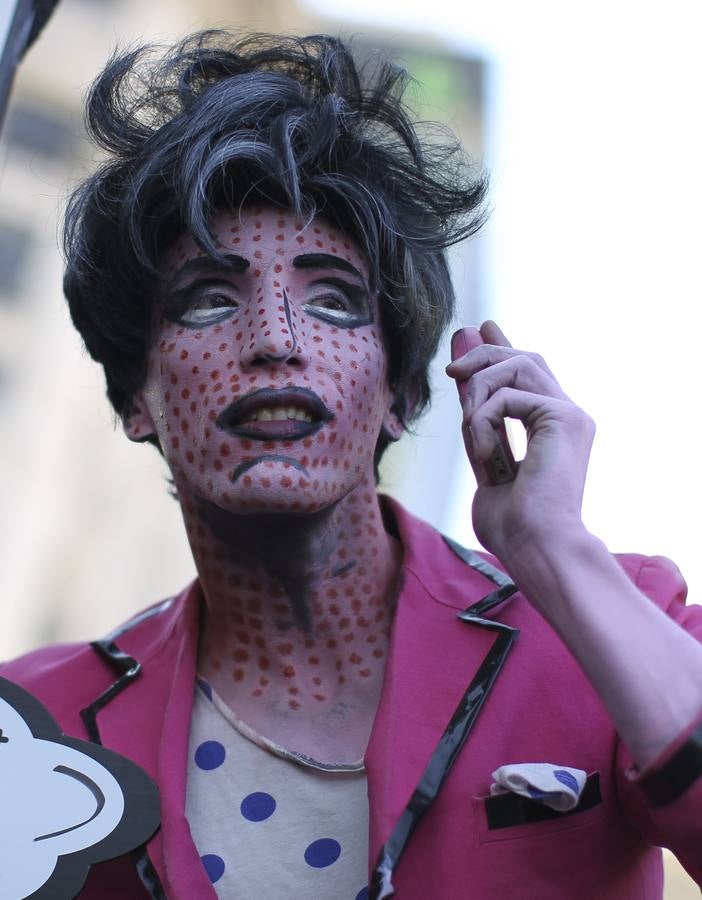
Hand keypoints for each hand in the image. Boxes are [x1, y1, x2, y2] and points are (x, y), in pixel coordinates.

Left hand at [445, 321, 594, 561]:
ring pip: (517, 363)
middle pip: (524, 357)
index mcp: (551, 428)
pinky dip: (484, 421)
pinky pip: (507, 396)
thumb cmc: (513, 525)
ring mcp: (570, 413)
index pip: (528, 374)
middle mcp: (567, 415)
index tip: (482, 329)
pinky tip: (485, 454)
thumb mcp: (484, 461)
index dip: (503, 348)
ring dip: (479, 390)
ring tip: (470, 427)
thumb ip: (479, 422)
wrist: (537, 547)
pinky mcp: (565, 416)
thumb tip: (464, 385)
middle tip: (453, 369)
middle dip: (484, 353)